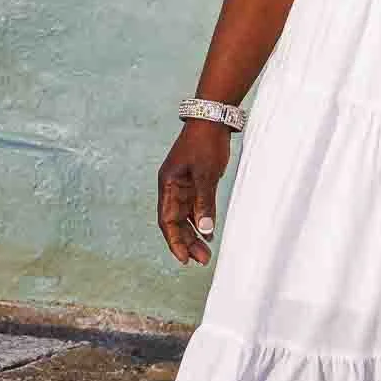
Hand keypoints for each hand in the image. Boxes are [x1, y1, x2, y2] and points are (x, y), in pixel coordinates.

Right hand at [157, 119, 232, 264]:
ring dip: (194, 235)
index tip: (183, 259)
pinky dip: (201, 221)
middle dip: (187, 242)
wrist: (213, 120)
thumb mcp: (206, 174)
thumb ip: (205, 203)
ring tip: (206, 254)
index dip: (174, 241)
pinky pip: (196, 208)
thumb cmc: (206, 143)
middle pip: (176, 222)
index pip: (167, 220)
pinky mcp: (196, 183)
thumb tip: (205, 231)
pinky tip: (208, 234)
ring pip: (186, 217)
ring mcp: (184, 186)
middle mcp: (173, 188)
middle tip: (202, 260)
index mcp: (168, 185)